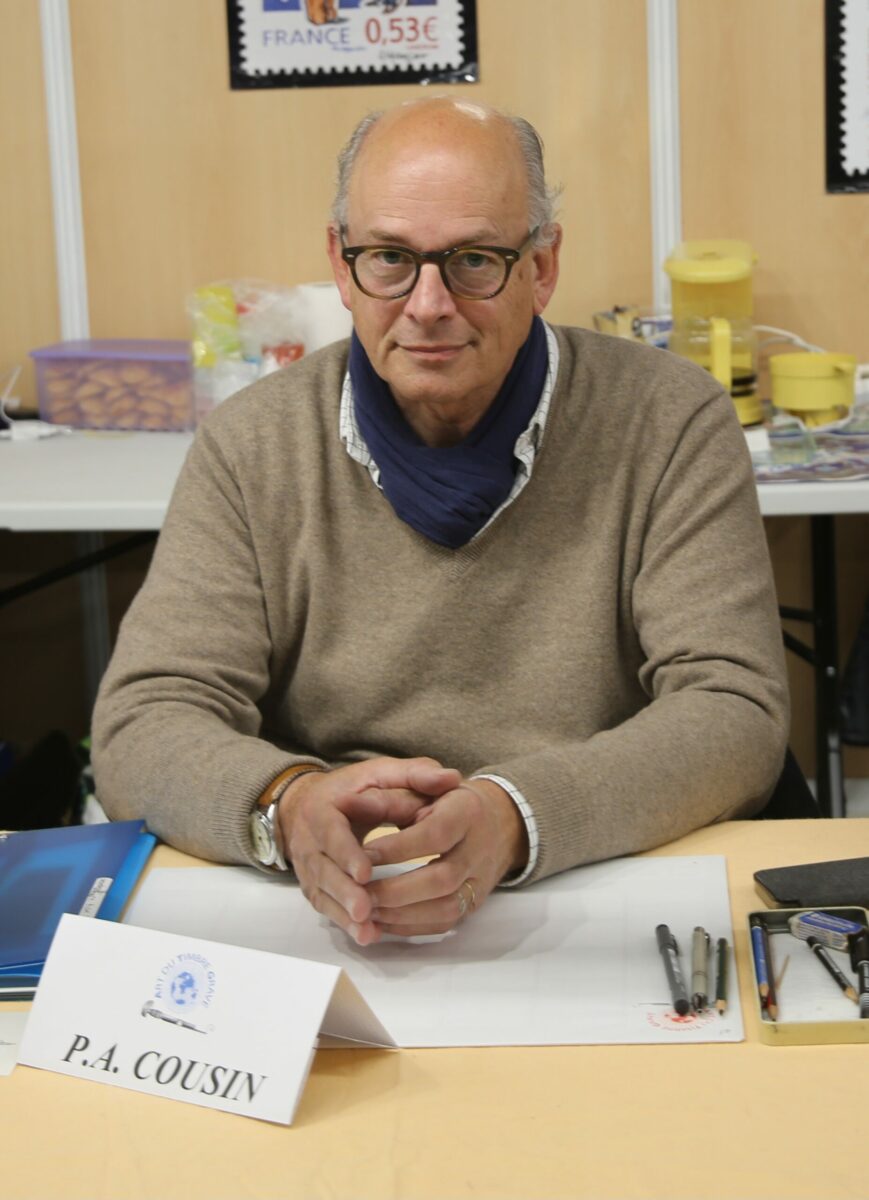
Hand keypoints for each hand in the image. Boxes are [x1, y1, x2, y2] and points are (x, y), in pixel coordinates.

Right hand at [279, 756, 460, 944]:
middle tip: (365, 909)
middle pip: (323, 870)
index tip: (365, 872)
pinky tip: (366, 935)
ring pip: (323, 893)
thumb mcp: (382, 773)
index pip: (331, 833)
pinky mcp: (314, 886)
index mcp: (323, 808)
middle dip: (344, 892)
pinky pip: (326, 907)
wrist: (310, 804)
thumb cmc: (356, 789)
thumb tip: (450, 778)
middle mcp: (308, 840)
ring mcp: (308, 867)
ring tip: (368, 930)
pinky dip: (344, 923)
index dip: (346, 854)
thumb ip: (415, 775)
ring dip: (344, 914)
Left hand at [362, 778, 528, 936]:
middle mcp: (479, 849)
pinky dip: (409, 926)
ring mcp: (479, 881)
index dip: (398, 848)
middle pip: (442, 879)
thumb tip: (345, 801)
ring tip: (366, 908)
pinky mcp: (473, 904)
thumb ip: (386, 796)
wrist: (494, 822)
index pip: (435, 834)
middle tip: (359, 891)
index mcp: (467, 811)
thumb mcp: (420, 787)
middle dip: (396, 889)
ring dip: (400, 913)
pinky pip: (443, 924)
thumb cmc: (445, 800)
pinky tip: (381, 920)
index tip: (363, 855)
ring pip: (445, 908)